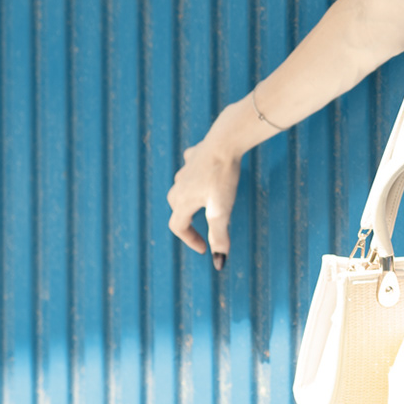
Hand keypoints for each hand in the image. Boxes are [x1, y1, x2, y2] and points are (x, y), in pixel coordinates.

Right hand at [166, 124, 242, 269]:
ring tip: (205, 205)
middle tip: (205, 229)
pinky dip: (195, 177)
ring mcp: (185, 169)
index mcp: (182, 201)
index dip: (190, 240)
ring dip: (191, 200)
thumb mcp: (222, 210)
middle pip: (178, 209)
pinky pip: (190, 169)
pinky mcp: (193, 155)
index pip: (178, 227)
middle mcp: (179, 186)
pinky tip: (204, 175)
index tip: (204, 248)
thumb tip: (219, 262)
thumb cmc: (223, 176)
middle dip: (189, 222)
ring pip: (182, 189)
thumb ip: (219, 235)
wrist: (224, 141)